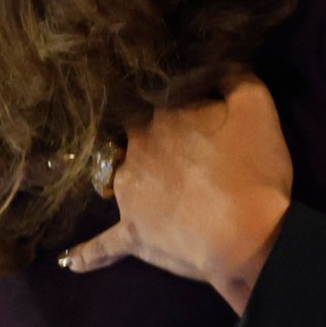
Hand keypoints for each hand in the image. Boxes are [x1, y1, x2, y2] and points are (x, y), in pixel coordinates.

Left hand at [60, 81, 293, 312]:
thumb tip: (215, 66)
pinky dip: (85, 254)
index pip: (156, 98)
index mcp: (161, 115)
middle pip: (135, 136)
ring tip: (150, 189)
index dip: (175, 105)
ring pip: (117, 178)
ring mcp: (127, 194)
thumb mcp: (257, 106)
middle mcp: (135, 148)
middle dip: (152, 139)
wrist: (247, 235)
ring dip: (130, 178)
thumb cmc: (254, 170)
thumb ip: (233, 77)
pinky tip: (68, 261)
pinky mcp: (130, 234)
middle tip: (181, 152)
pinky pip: (101, 246)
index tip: (191, 114)